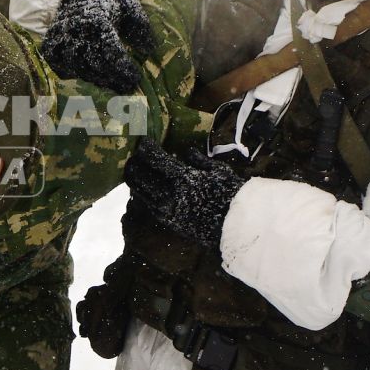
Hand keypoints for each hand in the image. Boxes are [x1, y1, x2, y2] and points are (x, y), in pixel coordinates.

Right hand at [39, 0, 157, 93]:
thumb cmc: (108, 2)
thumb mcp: (129, 7)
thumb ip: (141, 27)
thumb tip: (149, 50)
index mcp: (97, 20)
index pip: (111, 53)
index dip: (124, 69)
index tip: (136, 77)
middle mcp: (77, 30)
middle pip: (95, 64)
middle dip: (113, 79)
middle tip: (126, 86)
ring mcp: (61, 37)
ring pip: (77, 68)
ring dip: (95, 78)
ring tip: (111, 82)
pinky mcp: (51, 42)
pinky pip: (58, 65)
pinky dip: (71, 73)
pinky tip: (87, 75)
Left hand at [124, 138, 245, 249]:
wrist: (236, 228)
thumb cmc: (231, 195)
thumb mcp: (219, 171)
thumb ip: (199, 160)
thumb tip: (186, 151)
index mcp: (182, 178)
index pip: (155, 159)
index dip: (145, 149)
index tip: (142, 141)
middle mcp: (169, 193)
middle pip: (141, 175)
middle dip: (134, 163)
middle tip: (133, 155)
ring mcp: (166, 209)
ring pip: (140, 191)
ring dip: (134, 178)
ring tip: (132, 169)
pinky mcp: (167, 221)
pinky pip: (148, 204)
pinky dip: (142, 193)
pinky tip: (142, 187)